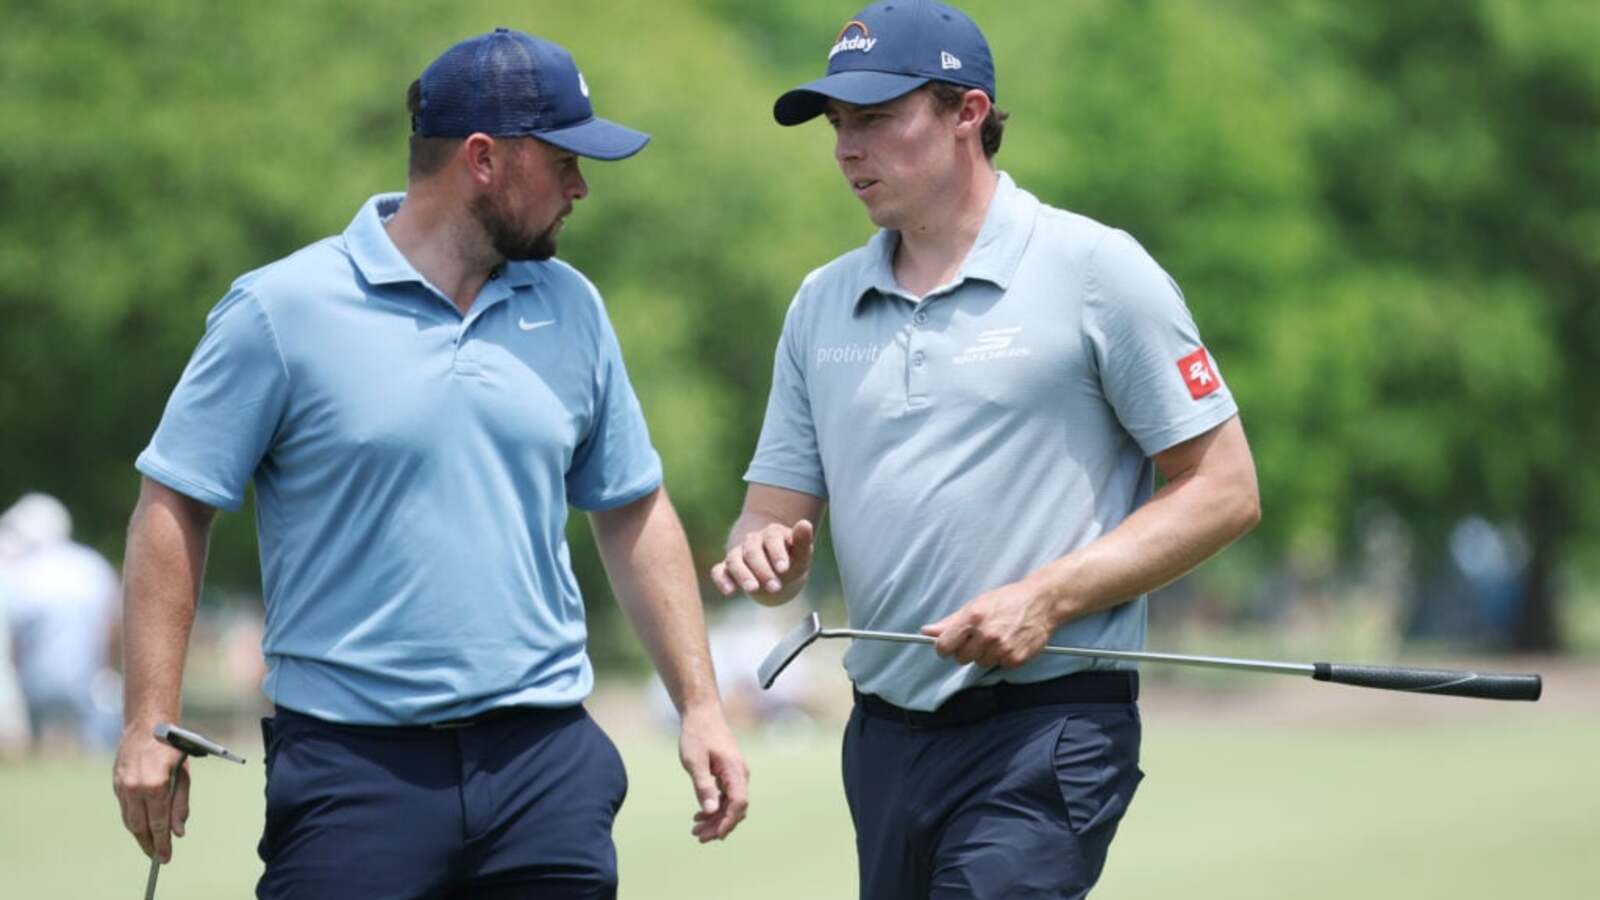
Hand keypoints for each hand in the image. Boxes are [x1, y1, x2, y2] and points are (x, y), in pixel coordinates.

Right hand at [112, 726, 187, 862]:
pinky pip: (124, 808)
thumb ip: (180, 804)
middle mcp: (135, 788)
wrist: (147, 724)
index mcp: (154, 786)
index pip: (157, 824)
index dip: (162, 843)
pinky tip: (141, 825)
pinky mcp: (116, 783)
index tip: (166, 857)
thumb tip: (179, 832)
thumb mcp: (183, 775)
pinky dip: (133, 819)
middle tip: (158, 857)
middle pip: (140, 826)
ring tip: (150, 845)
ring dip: (139, 834)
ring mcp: (122, 786)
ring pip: (129, 820)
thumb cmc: (173, 747)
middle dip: (149, 843)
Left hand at [678, 706, 749, 841]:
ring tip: (696, 829)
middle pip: (736, 808)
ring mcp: (736, 774)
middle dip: (719, 825)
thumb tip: (711, 810)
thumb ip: (703, 786)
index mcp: (735, 771)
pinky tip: (700, 814)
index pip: (739, 803)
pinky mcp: (729, 773)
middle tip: (698, 836)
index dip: (728, 822)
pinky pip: (727, 796)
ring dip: (716, 819)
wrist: (702, 713)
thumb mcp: (694, 761)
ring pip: (731, 804)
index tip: (714, 835)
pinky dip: (715, 808)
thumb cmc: (697, 735)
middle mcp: (740, 774)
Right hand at [710, 519, 814, 599]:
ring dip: (743, 575)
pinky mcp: (727, 568)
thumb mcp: (801, 552)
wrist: (774, 567)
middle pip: (752, 552)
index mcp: (772, 534)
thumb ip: (803, 541)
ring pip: (734, 561)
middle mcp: (752, 542)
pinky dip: (721, 580)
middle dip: (763, 570)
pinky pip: (718, 571)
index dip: (777, 553)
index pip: (772, 539)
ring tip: (753, 589)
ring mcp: (737, 554)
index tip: (784, 569)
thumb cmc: (790, 559)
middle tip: (775, 587)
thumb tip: (805, 523)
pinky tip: (729, 591)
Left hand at [921, 579, 1057, 667]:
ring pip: (980, 663)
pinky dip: (1003, 658)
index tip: (950, 645)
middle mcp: (986, 634)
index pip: (944, 647)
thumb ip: (950, 622)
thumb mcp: (976, 605)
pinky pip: (999, 666)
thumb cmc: (1007, 600)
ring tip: (998, 637)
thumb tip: (926, 632)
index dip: (945, 647)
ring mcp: (1002, 648)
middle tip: (980, 636)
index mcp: (972, 618)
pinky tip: (1010, 642)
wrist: (1042, 602)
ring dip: (986, 654)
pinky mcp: (1015, 658)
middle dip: (967, 649)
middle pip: (961, 658)